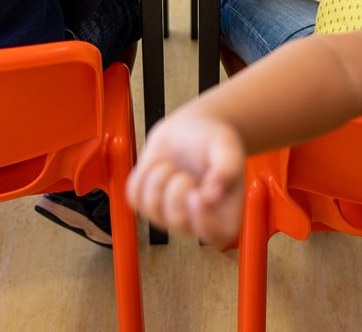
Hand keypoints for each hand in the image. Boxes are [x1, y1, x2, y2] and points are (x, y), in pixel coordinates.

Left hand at [126, 112, 245, 247]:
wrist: (189, 128)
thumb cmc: (213, 142)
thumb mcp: (227, 148)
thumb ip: (226, 169)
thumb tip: (212, 196)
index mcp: (224, 213)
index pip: (215, 234)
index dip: (203, 220)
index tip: (196, 195)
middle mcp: (196, 220)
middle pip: (177, 220)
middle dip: (177, 189)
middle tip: (185, 173)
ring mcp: (169, 215)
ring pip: (152, 208)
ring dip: (159, 178)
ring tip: (173, 165)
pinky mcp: (147, 204)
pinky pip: (134, 197)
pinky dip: (143, 175)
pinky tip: (158, 166)